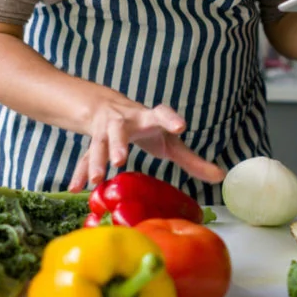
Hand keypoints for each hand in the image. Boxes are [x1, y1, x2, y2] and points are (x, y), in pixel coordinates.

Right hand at [68, 93, 225, 191]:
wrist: (108, 107)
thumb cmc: (147, 127)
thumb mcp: (170, 140)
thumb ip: (192, 160)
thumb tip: (221, 176)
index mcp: (148, 117)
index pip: (161, 114)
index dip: (171, 119)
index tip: (181, 127)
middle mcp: (124, 121)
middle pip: (119, 129)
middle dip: (118, 143)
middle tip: (120, 160)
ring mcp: (105, 131)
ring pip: (98, 143)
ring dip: (96, 161)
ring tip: (97, 179)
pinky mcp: (93, 143)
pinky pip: (84, 158)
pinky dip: (80, 173)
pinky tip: (74, 188)